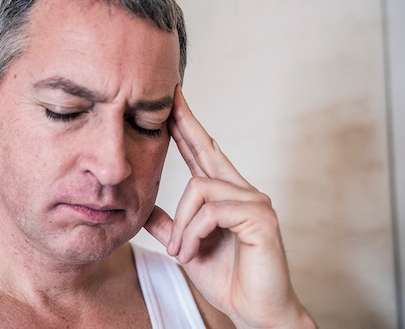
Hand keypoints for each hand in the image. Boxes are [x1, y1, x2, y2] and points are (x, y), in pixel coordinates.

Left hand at [144, 86, 313, 327]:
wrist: (256, 312)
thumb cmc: (227, 278)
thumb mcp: (187, 247)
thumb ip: (169, 226)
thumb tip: (144, 208)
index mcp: (225, 196)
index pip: (203, 154)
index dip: (187, 127)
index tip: (173, 103)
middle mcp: (242, 191)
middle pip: (208, 148)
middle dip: (186, 123)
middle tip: (170, 97)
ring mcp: (254, 201)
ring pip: (200, 188)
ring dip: (182, 224)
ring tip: (180, 251)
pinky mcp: (261, 217)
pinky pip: (213, 211)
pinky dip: (194, 232)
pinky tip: (192, 252)